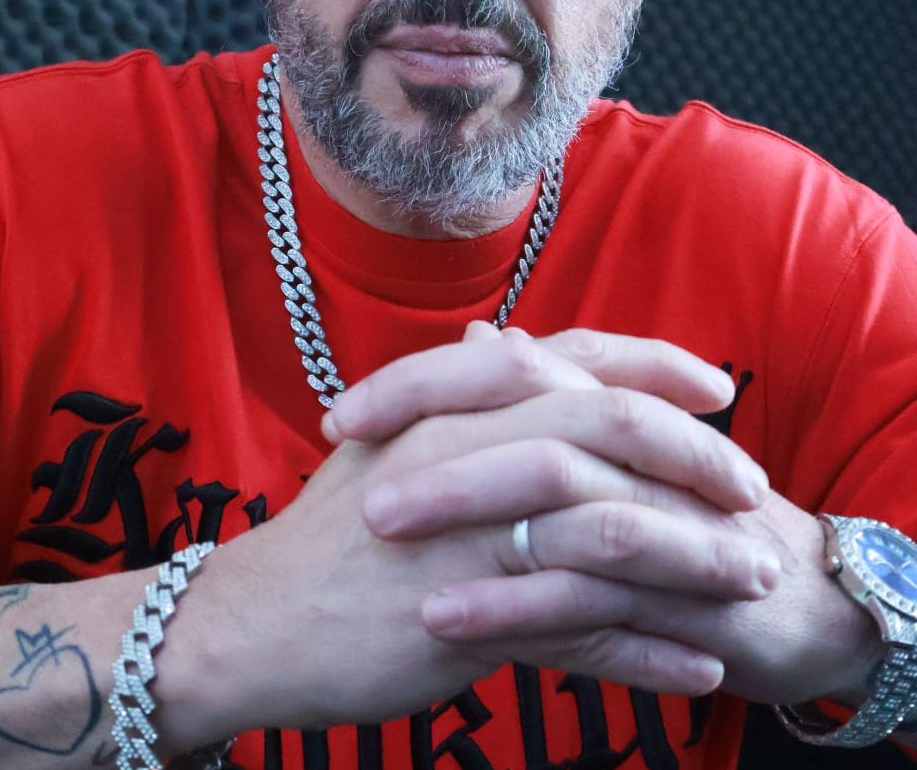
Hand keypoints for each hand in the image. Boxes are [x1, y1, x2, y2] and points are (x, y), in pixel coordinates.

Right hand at [195, 324, 772, 735]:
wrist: (256, 620)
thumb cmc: (333, 529)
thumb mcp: (390, 438)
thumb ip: (457, 388)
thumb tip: (502, 338)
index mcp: (451, 402)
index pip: (574, 358)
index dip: (656, 366)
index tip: (717, 387)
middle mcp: (466, 452)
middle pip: (609, 427)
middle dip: (697, 455)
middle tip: (750, 490)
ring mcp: (468, 536)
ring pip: (611, 532)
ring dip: (695, 558)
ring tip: (750, 581)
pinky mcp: (466, 619)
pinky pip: (583, 632)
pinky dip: (649, 650)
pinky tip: (699, 668)